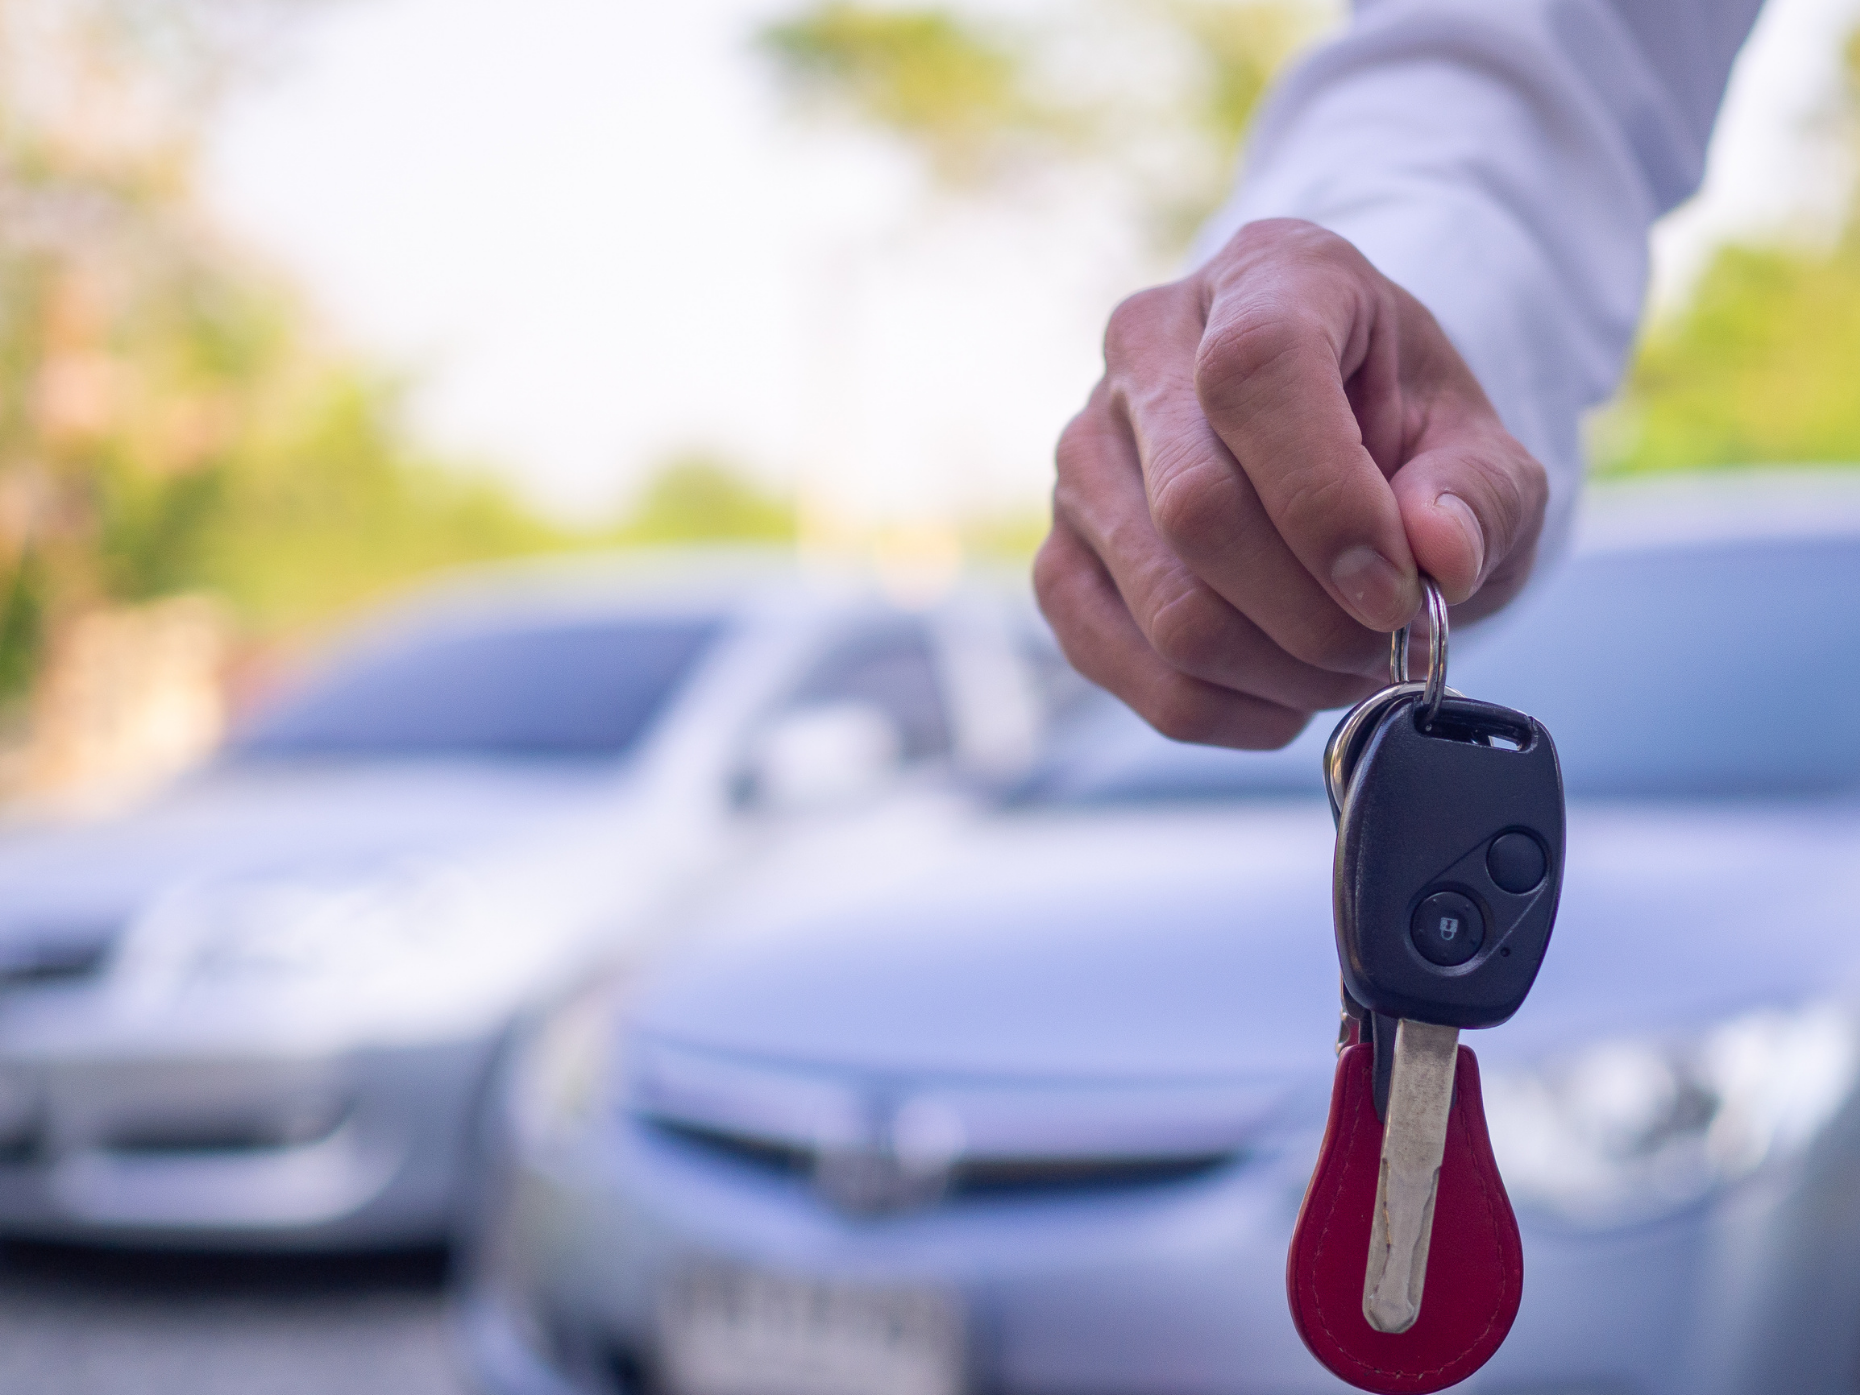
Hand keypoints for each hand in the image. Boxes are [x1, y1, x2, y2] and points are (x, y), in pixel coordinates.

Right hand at [1035, 218, 1547, 748]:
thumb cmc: (1407, 442)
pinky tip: (1281, 691)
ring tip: (1345, 665)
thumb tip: (1441, 555)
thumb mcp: (1481, 449)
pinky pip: (1123, 665)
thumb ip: (1481, 495)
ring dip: (1281, 673)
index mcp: (1264, 276)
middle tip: (1392, 647)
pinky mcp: (1057, 555)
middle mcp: (1145, 349)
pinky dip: (1222, 709)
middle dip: (1317, 617)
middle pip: (1198, 511)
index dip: (1327, 501)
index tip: (1399, 589)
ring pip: (1166, 607)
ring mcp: (1083, 456)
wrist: (1339, 453)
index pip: (1253, 375)